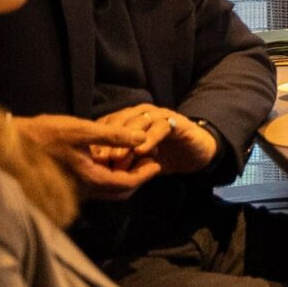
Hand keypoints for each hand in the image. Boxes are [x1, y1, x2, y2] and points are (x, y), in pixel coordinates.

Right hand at [15, 113, 162, 200]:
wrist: (11, 142)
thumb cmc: (45, 134)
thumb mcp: (82, 130)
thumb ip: (113, 135)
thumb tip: (141, 138)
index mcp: (89, 180)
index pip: (126, 185)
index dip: (145, 175)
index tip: (157, 163)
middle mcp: (83, 190)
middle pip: (120, 192)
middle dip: (137, 177)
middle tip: (149, 160)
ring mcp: (75, 189)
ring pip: (108, 189)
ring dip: (123, 175)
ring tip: (134, 156)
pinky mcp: (69, 183)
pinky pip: (96, 184)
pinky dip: (109, 174)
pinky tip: (112, 157)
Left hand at [97, 104, 219, 176]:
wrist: (197, 153)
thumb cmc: (164, 156)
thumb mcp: (138, 161)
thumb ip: (122, 162)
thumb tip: (97, 173)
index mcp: (130, 119)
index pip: (108, 124)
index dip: (97, 140)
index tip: (90, 158)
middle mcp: (143, 113)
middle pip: (120, 121)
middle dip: (108, 139)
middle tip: (101, 158)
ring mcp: (161, 116)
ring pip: (139, 122)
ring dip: (127, 139)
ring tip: (118, 156)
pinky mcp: (177, 122)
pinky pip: (161, 127)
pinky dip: (150, 138)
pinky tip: (142, 151)